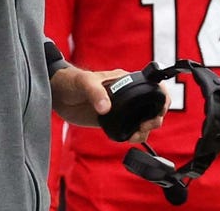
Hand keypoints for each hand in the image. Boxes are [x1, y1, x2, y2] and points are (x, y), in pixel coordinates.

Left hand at [51, 66, 169, 142]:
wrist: (57, 94)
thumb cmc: (70, 80)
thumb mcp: (83, 82)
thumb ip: (95, 93)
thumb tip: (106, 108)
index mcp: (123, 80)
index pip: (152, 85)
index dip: (162, 96)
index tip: (160, 108)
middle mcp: (126, 93)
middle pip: (152, 106)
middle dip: (155, 117)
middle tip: (145, 126)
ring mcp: (120, 107)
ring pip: (144, 120)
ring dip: (146, 130)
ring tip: (135, 135)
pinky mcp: (111, 120)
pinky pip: (130, 129)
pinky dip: (135, 136)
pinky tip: (128, 138)